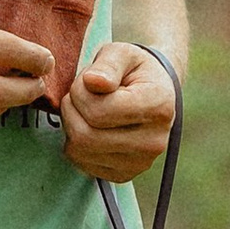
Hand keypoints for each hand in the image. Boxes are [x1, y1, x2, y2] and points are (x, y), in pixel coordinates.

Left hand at [61, 38, 176, 179]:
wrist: (152, 94)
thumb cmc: (133, 70)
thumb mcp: (122, 54)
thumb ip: (107, 64)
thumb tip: (92, 82)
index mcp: (158, 107)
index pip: (99, 111)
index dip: (80, 92)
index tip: (86, 80)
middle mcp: (154, 142)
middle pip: (86, 136)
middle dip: (71, 110)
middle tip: (78, 95)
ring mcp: (140, 163)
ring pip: (80, 151)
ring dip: (71, 126)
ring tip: (84, 109)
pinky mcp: (124, 175)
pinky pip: (82, 164)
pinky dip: (76, 144)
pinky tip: (89, 127)